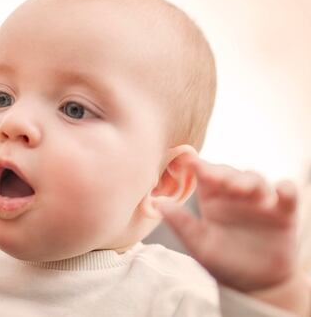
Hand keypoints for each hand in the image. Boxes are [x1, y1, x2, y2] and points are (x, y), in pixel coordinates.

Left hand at [160, 157, 296, 291]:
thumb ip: (181, 223)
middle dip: (223, 173)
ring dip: (249, 181)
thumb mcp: (199, 244)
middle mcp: (235, 195)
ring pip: (255, 179)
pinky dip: (286, 189)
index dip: (198, 165)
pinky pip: (288, 194)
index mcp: (212, 198)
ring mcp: (260, 201)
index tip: (189, 161)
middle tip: (214, 177)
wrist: (255, 285)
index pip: (204, 175)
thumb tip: (157, 203)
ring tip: (242, 190)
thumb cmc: (223, 262)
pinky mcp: (284, 212)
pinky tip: (281, 191)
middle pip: (230, 173)